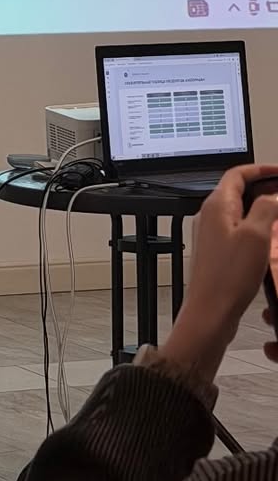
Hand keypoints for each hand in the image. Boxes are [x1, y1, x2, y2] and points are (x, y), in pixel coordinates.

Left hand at [159, 164, 277, 382]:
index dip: (261, 169)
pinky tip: (266, 237)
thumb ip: (266, 209)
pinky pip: (235, 229)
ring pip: (237, 210)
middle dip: (262, 186)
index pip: (238, 173)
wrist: (210, 312)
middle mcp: (209, 215)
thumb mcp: (256, 236)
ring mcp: (210, 234)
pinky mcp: (214, 252)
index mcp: (217, 205)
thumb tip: (273, 195)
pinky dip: (253, 225)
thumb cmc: (229, 276)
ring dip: (259, 206)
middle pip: (236, 189)